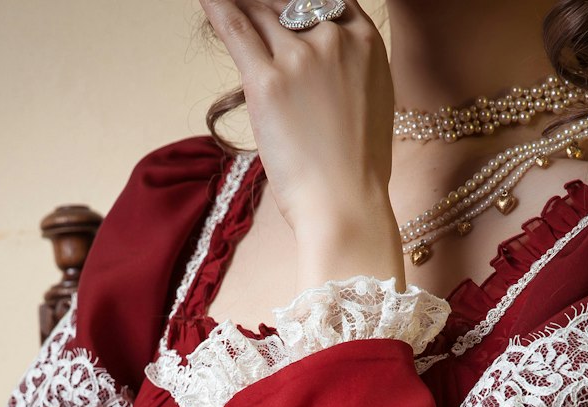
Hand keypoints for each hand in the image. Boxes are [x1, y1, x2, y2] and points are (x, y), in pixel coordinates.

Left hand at [200, 0, 397, 245]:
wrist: (347, 205)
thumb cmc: (358, 169)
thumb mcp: (370, 101)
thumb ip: (348, 70)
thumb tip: (324, 66)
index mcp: (365, 40)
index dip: (296, 1)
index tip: (278, 6)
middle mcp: (333, 38)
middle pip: (286, 2)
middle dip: (263, 7)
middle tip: (247, 12)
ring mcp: (300, 57)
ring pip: (259, 13)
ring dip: (240, 9)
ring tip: (224, 7)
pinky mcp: (267, 82)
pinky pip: (234, 28)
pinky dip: (216, 7)